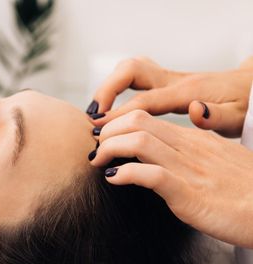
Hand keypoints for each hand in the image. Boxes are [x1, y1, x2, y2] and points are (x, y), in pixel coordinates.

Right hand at [87, 56, 252, 137]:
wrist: (252, 87)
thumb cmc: (245, 106)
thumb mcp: (236, 117)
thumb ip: (215, 117)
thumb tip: (196, 111)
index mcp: (185, 92)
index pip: (143, 101)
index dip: (117, 114)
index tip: (98, 128)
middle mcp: (173, 81)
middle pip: (130, 71)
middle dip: (106, 89)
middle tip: (92, 114)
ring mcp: (169, 79)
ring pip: (130, 69)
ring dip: (110, 86)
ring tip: (97, 110)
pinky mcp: (168, 82)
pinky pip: (135, 77)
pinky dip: (118, 87)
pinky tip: (112, 106)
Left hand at [89, 110, 252, 247]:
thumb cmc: (246, 193)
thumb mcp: (216, 164)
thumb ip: (190, 155)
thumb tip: (161, 156)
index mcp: (195, 139)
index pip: (147, 118)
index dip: (117, 125)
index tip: (103, 139)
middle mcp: (190, 147)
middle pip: (138, 120)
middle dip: (108, 131)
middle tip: (94, 148)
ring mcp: (189, 168)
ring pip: (139, 140)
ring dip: (109, 148)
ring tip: (97, 161)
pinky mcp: (188, 193)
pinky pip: (150, 174)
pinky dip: (125, 173)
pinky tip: (113, 179)